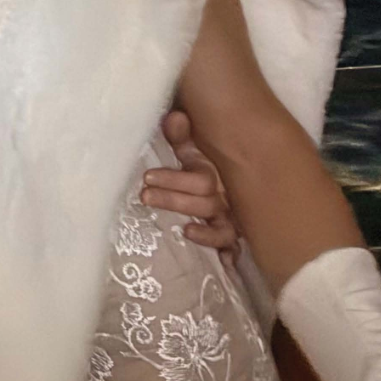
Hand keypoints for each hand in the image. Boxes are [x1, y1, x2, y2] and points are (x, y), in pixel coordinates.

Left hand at [146, 107, 238, 263]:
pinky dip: (230, 255)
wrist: (230, 171)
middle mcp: (225, 197)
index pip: (200, 180)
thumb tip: (175, 117)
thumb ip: (180, 136)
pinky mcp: (230, 235)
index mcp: (213, 173)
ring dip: (206, 233)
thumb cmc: (199, 161)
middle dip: (175, 201)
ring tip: (185, 232)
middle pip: (206, 203)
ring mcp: (230, 218)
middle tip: (145, 196)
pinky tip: (225, 263)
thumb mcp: (189, 148)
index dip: (175, 180)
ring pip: (222, 228)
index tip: (147, 178)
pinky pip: (234, 247)